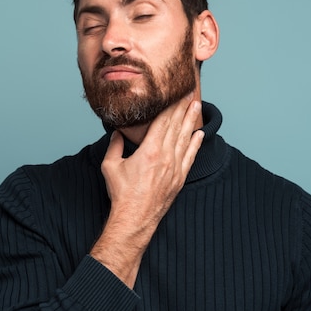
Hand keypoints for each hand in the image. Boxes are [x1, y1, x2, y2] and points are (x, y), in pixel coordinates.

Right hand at [90, 94, 204, 286]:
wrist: (135, 218)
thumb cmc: (122, 194)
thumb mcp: (110, 165)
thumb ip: (114, 145)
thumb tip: (117, 132)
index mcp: (149, 150)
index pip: (163, 121)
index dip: (171, 106)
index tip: (176, 93)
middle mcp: (165, 156)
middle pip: (177, 126)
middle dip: (184, 107)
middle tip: (191, 92)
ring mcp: (175, 167)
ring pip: (185, 138)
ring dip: (191, 120)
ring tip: (197, 105)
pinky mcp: (179, 178)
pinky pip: (190, 156)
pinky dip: (196, 144)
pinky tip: (199, 134)